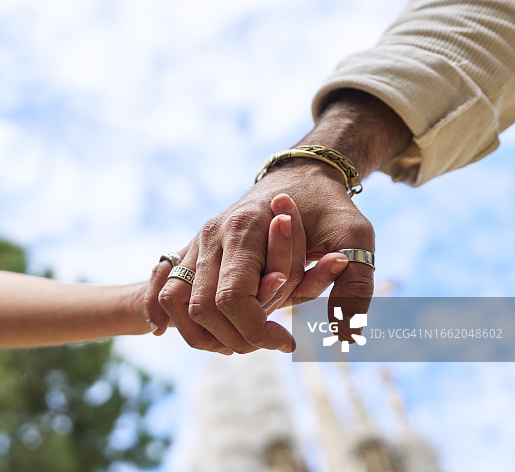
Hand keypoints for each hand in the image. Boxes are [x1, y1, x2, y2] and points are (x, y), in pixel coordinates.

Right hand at [145, 190, 352, 353]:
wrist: (300, 173)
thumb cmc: (329, 207)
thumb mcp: (356, 237)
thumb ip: (354, 285)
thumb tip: (346, 336)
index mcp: (245, 227)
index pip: (233, 298)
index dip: (256, 331)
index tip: (287, 342)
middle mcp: (213, 234)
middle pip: (202, 307)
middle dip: (235, 337)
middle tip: (269, 341)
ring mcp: (197, 240)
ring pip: (176, 300)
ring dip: (200, 332)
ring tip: (235, 342)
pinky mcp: (192, 248)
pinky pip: (163, 283)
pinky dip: (160, 310)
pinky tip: (161, 330)